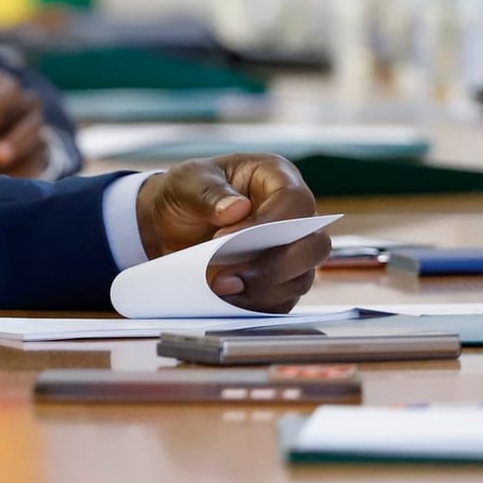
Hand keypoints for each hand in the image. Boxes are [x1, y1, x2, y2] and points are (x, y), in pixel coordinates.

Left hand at [133, 154, 327, 312]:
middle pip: (314, 245)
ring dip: (263, 289)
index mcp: (277, 178)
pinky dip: (257, 304)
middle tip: (227, 276)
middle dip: (274, 266)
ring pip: (302, 278)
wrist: (169, 224)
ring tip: (220, 288)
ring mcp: (290, 251)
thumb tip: (237, 209)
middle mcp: (293, 216)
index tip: (224, 239)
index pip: (296, 202)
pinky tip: (227, 301)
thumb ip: (208, 193)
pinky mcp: (279, 281)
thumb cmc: (185, 193)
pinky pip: (284, 300)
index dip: (269, 224)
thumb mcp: (186, 182)